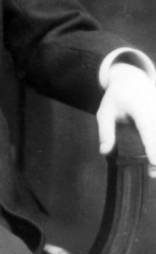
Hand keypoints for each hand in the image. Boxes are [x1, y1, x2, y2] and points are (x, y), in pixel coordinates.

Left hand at [97, 63, 155, 177]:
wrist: (131, 80)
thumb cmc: (116, 99)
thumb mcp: (104, 111)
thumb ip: (105, 131)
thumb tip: (104, 152)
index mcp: (136, 105)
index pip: (146, 127)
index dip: (151, 145)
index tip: (155, 161)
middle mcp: (153, 107)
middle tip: (152, 173)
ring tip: (153, 170)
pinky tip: (154, 159)